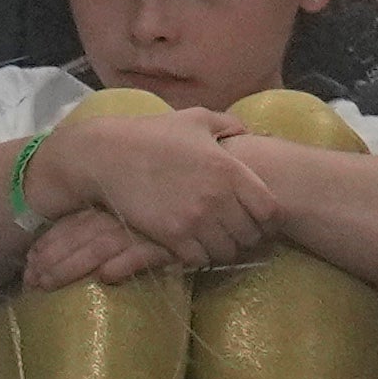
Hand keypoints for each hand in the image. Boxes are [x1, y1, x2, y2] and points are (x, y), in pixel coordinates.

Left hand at [19, 205, 170, 289]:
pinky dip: (123, 264)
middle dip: (50, 259)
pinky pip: (142, 253)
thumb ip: (108, 223)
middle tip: (30, 281)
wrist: (222, 207)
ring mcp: (148, 226)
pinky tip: (104, 277)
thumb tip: (82, 250)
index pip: (75, 220)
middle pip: (80, 235)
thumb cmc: (175, 211)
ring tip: (47, 285)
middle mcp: (128, 212)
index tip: (28, 261)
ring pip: (100, 245)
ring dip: (71, 266)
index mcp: (117, 202)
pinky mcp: (173, 242)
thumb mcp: (138, 211)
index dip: (49, 241)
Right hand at [55, 108, 275, 267]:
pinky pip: (197, 259)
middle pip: (250, 235)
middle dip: (247, 240)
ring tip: (214, 246)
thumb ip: (228, 124)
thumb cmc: (151, 134)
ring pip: (225, 251)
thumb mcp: (196, 119)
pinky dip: (197, 258)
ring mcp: (194, 218)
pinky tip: (190, 249)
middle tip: (237, 238)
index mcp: (230, 170)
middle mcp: (218, 197)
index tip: (260, 222)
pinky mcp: (170, 235)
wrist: (107, 156)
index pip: (270, 209)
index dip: (270, 221)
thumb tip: (244, 132)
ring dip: (222, 252)